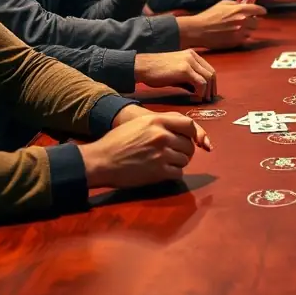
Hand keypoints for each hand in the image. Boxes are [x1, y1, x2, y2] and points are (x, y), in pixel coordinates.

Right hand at [80, 111, 210, 189]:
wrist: (101, 161)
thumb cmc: (117, 141)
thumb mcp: (139, 123)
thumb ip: (160, 122)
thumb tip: (180, 127)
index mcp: (157, 121)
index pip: (188, 124)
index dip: (194, 133)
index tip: (192, 139)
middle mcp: (162, 136)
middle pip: (189, 143)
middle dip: (186, 150)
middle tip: (176, 153)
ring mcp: (162, 154)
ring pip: (185, 159)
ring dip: (179, 162)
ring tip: (167, 163)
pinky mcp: (159, 172)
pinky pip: (178, 173)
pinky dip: (174, 173)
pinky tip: (164, 172)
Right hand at [133, 49, 216, 100]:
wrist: (143, 66)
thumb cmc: (156, 71)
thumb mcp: (176, 72)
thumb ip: (188, 79)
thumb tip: (198, 91)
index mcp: (191, 54)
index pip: (208, 69)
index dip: (211, 83)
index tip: (208, 94)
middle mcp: (193, 56)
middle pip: (211, 73)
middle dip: (212, 88)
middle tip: (207, 99)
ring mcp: (189, 62)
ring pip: (208, 78)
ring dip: (207, 92)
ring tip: (202, 100)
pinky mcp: (185, 70)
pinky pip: (201, 83)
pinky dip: (201, 92)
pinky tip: (195, 98)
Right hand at [177, 0, 265, 49]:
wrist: (199, 30)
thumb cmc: (210, 15)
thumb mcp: (223, 4)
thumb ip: (236, 4)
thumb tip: (245, 5)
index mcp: (239, 10)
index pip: (257, 10)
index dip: (261, 10)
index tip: (263, 11)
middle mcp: (242, 22)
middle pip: (257, 22)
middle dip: (253, 20)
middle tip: (247, 19)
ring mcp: (240, 33)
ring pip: (251, 32)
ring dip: (247, 29)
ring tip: (238, 27)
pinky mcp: (236, 43)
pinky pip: (244, 39)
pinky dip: (241, 36)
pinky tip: (233, 33)